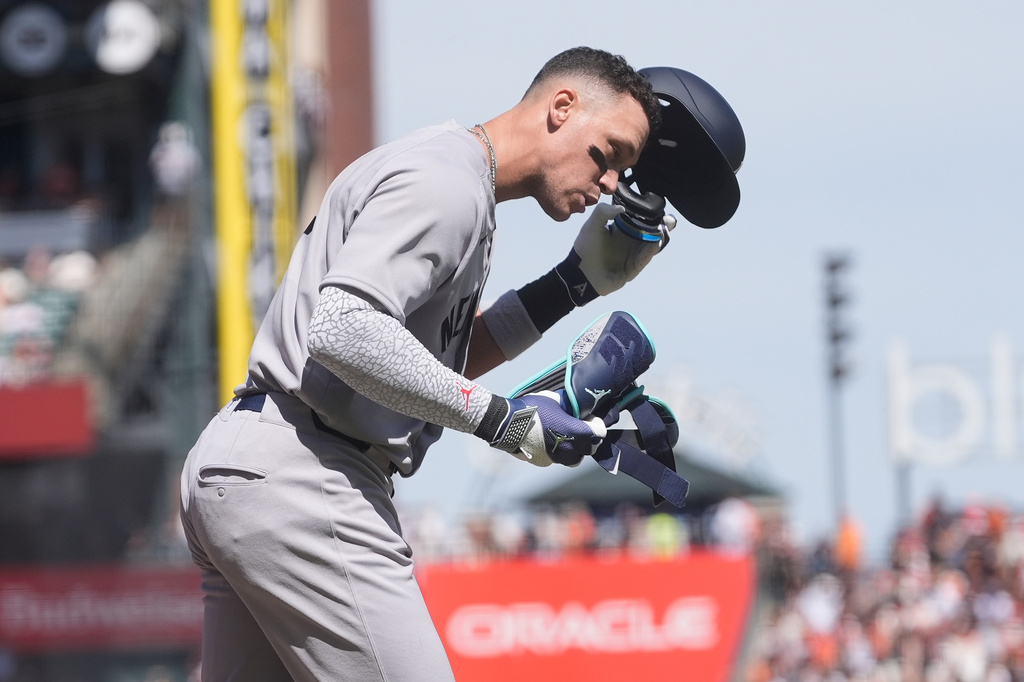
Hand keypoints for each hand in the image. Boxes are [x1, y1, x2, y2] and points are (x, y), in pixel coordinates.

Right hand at [485, 391, 606, 466]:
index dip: (597, 424)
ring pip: (576, 458)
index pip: (600, 433)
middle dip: (589, 438)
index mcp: (576, 432)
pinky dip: (560, 452)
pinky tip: (551, 441)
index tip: (591, 419)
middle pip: (591, 448)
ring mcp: (557, 458)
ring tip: (567, 436)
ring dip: (576, 448)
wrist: (507, 424)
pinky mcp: (545, 462)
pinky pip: (560, 459)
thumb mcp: (555, 400)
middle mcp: (570, 448)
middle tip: (581, 427)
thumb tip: (576, 404)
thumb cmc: (532, 409)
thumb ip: (570, 404)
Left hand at [554, 203, 675, 305]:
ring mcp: (632, 256)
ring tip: (664, 230)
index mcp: (621, 230)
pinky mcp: (632, 269)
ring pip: (650, 246)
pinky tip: (656, 243)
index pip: (639, 221)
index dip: (649, 216)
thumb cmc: (584, 248)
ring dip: (658, 239)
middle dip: (661, 227)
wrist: (579, 272)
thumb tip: (622, 208)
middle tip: (669, 220)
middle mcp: (629, 242)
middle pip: (649, 233)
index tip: (658, 209)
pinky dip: (650, 251)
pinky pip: (643, 259)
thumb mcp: (592, 225)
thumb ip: (603, 212)